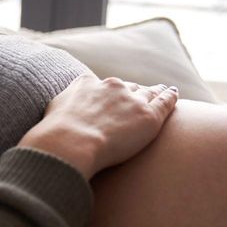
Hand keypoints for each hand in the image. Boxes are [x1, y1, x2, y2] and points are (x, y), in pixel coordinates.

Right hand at [20, 75, 179, 179]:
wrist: (69, 143)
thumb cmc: (55, 135)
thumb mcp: (52, 111)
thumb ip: (63, 106)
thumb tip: (62, 109)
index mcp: (87, 83)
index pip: (103, 85)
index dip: (110, 91)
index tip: (113, 95)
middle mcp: (111, 86)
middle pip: (127, 87)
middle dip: (133, 90)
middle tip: (142, 93)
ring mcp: (131, 100)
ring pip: (149, 92)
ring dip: (156, 90)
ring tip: (163, 90)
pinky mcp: (149, 116)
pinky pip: (165, 101)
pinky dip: (170, 96)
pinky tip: (174, 93)